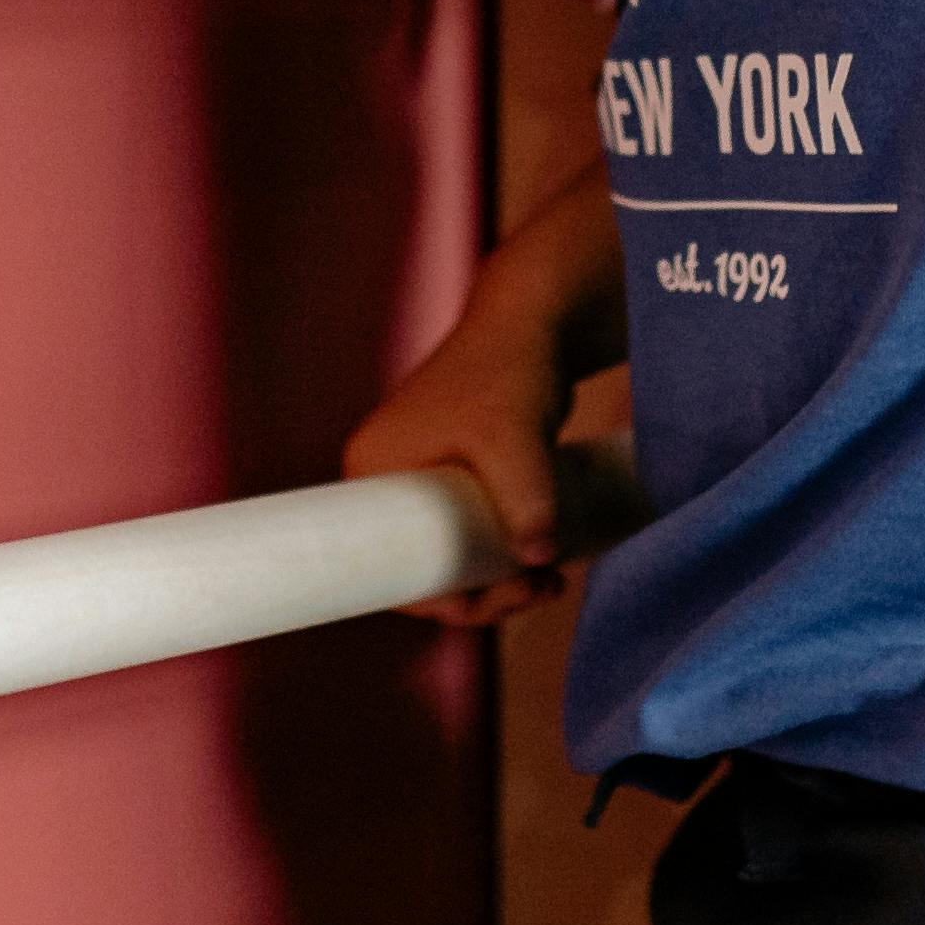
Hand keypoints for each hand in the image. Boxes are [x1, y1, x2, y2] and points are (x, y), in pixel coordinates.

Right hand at [342, 318, 572, 625]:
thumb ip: (527, 497)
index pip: (390, 568)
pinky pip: (467, 534)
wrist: (534, 323)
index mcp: (372, 472)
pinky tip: (543, 562)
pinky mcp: (453, 475)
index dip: (444, 601)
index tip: (503, 598)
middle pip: (424, 567)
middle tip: (541, 587)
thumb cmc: (508, 372)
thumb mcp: (512, 439)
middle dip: (483, 593)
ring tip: (552, 576)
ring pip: (453, 555)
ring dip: (498, 579)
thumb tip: (539, 558)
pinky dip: (501, 553)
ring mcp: (420, 478)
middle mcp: (386, 478)